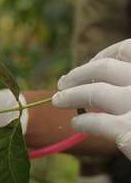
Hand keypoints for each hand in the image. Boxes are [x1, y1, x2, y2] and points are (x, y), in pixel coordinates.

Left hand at [54, 39, 130, 159]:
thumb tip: (105, 74)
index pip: (127, 49)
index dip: (104, 55)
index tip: (91, 64)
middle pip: (104, 69)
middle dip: (78, 74)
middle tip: (62, 82)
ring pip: (93, 92)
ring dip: (70, 94)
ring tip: (58, 100)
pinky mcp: (129, 132)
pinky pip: (96, 122)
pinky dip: (83, 121)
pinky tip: (77, 123)